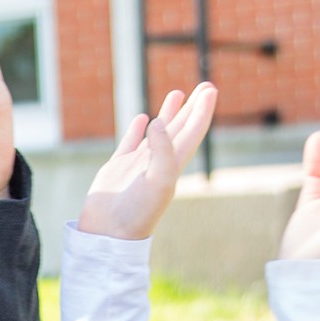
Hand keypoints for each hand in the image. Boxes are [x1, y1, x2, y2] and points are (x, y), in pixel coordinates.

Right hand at [74, 84, 218, 241]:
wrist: (108, 234)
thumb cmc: (136, 213)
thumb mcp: (158, 181)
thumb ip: (162, 150)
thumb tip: (156, 121)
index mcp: (173, 165)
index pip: (193, 131)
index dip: (203, 110)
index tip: (211, 89)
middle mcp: (159, 162)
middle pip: (181, 128)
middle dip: (193, 107)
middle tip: (205, 86)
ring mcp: (138, 165)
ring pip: (157, 133)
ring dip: (169, 114)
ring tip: (177, 94)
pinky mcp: (118, 168)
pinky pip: (130, 143)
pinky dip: (137, 130)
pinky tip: (142, 119)